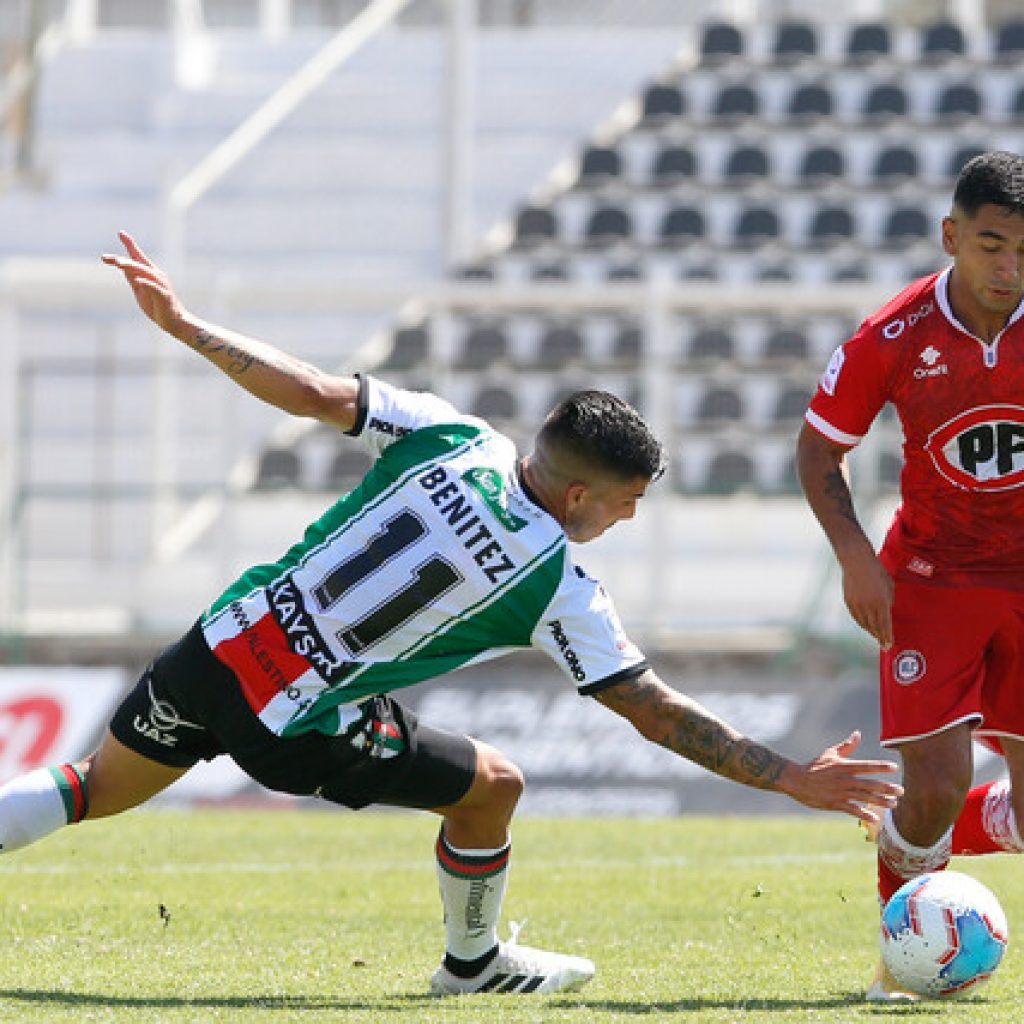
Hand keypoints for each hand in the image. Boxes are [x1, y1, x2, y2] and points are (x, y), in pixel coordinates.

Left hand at [101, 231, 185, 337]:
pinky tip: (138, 280)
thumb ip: (132, 277)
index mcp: (149, 273)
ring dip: (132, 267)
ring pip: (146, 272)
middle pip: (138, 264)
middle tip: (107, 258)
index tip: (121, 233)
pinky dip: (147, 283)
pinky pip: (155, 288)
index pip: (138, 257)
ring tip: (119, 264)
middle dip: (123, 260)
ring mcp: (161, 285)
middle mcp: (156, 276)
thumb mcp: (139, 290)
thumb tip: (121, 265)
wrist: (174, 322)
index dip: (130, 245)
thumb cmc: (156, 305)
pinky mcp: (164, 296)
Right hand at [779, 731, 901, 824]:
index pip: (866, 766)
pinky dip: (864, 814)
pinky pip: (852, 809)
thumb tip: (858, 734)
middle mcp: (844, 779)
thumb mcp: (830, 754)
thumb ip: (847, 746)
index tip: (894, 767)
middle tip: (901, 791)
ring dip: (880, 801)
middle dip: (886, 788)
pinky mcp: (835, 803)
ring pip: (864, 797)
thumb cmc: (814, 766)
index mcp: (844, 766)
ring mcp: (840, 792)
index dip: (880, 766)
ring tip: (893, 804)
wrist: (796, 781)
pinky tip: (875, 818)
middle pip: (869, 784)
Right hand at [840, 549, 894, 649]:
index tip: (889, 645)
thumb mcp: (889, 586)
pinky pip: (856, 617)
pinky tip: (866, 625)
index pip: (885, 625)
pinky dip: (862, 623)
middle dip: (880, 637)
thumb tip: (886, 612)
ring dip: (871, 631)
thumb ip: (888, 601)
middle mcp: (869, 606)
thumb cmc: (877, 571)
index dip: (887, 637)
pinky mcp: (849, 602)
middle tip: (884, 644)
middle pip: (874, 627)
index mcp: (881, 602)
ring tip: (876, 636)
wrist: (857, 561)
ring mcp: (857, 605)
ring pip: (864, 624)